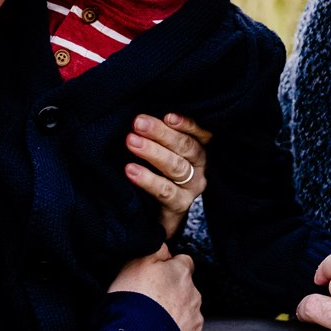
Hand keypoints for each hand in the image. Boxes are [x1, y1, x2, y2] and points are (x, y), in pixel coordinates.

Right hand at [111, 246, 203, 330]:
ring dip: (175, 315)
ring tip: (153, 322)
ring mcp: (195, 319)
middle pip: (186, 289)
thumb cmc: (132, 301)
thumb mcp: (135, 263)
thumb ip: (156, 250)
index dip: (169, 268)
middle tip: (150, 302)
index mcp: (181, 273)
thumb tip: (166, 249)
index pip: (184, 262)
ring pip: (188, 312)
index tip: (156, 276)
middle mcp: (194, 295)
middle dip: (173, 293)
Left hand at [125, 113, 209, 237]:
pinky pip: (165, 192)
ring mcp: (191, 188)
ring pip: (176, 167)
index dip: (186, 124)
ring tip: (131, 142)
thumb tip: (140, 118)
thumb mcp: (163, 151)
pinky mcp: (179, 206)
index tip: (167, 115)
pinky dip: (147, 179)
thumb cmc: (158, 172)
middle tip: (138, 123)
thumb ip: (159, 135)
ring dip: (152, 152)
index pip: (200, 133)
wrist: (159, 215)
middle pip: (185, 147)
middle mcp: (199, 168)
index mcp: (198, 150)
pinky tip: (130, 170)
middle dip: (160, 133)